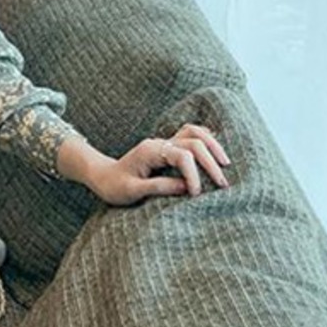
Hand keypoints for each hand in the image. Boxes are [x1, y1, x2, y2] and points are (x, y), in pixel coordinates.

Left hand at [88, 123, 232, 206]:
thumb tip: (187, 188)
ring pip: (194, 132)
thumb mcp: (132, 190)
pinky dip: (205, 140)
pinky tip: (216, 151)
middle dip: (210, 161)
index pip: (182, 156)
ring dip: (212, 146)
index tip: (197, 194)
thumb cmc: (113, 186)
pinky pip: (189, 135)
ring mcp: (163, 143)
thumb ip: (158, 187)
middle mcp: (158, 143)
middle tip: (223, 184)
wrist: (101, 176)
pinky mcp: (166, 148)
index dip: (194, 175)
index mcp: (150, 151)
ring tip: (225, 163)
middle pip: (193, 142)